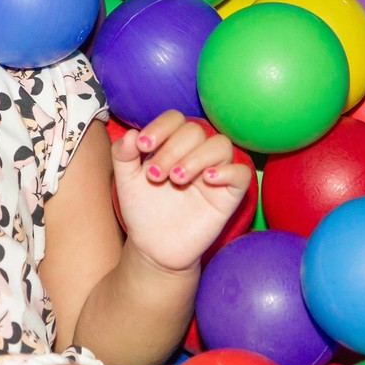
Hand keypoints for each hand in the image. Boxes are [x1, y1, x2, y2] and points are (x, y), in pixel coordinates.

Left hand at [111, 111, 251, 272]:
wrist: (153, 246)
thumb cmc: (142, 208)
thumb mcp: (125, 179)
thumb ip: (123, 154)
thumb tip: (131, 133)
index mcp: (171, 144)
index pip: (175, 119)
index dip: (160, 127)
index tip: (143, 146)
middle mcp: (195, 154)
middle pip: (195, 131)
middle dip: (172, 149)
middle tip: (155, 175)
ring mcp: (214, 173)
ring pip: (221, 145)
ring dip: (197, 157)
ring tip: (176, 179)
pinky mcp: (228, 195)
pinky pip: (242, 174)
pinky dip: (228, 171)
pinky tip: (206, 180)